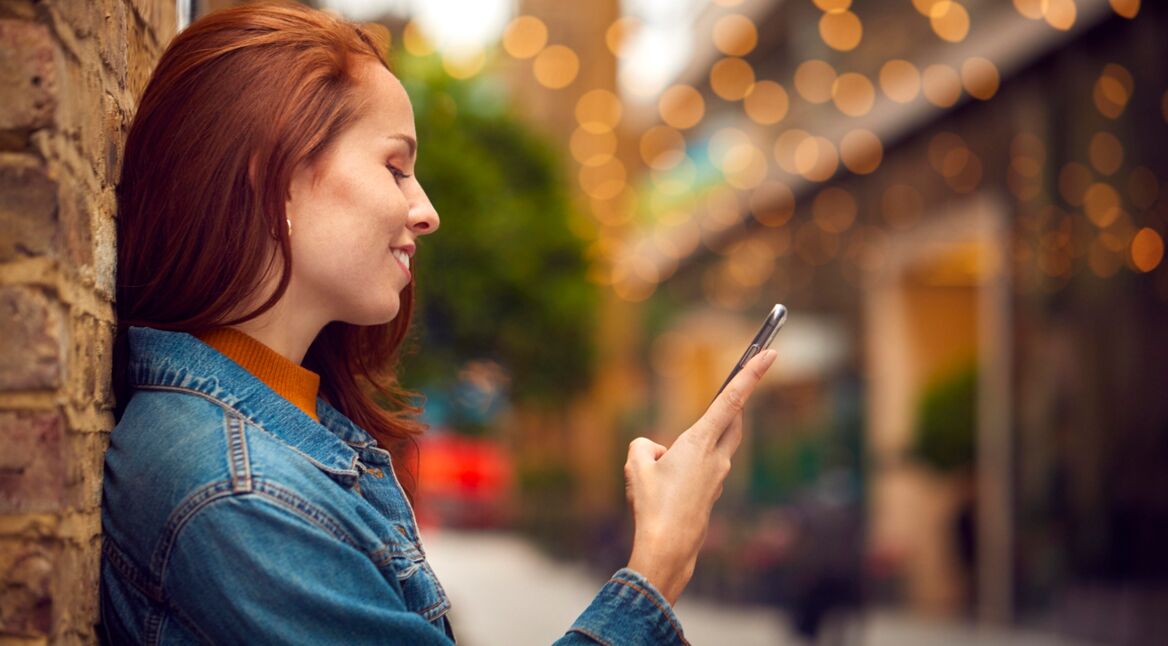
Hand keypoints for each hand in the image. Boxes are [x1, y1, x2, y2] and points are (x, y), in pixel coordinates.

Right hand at [623, 349, 777, 604]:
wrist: (668, 548)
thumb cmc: (652, 505)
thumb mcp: (635, 466)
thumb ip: (643, 446)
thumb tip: (657, 451)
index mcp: (700, 442)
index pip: (731, 399)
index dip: (752, 373)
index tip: (771, 352)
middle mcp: (716, 457)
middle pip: (731, 422)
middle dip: (729, 408)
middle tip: (725, 400)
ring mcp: (718, 478)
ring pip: (710, 448)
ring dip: (689, 449)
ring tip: (654, 477)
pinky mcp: (712, 494)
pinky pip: (699, 471)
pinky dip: (681, 471)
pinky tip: (659, 493)